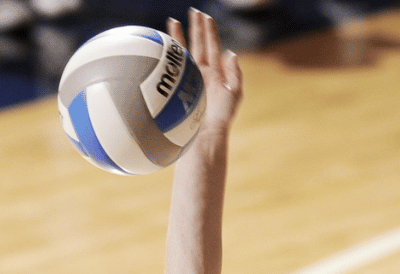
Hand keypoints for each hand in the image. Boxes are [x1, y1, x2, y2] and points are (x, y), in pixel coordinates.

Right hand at [168, 8, 242, 138]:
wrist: (203, 135)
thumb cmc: (221, 118)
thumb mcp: (234, 94)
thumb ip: (235, 73)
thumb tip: (231, 52)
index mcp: (216, 74)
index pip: (212, 47)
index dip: (209, 32)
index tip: (205, 16)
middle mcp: (202, 75)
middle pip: (198, 46)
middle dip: (195, 28)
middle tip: (192, 11)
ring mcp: (188, 80)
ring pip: (184, 54)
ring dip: (179, 38)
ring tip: (173, 21)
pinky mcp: (177, 87)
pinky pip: (173, 68)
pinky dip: (169, 57)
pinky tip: (163, 46)